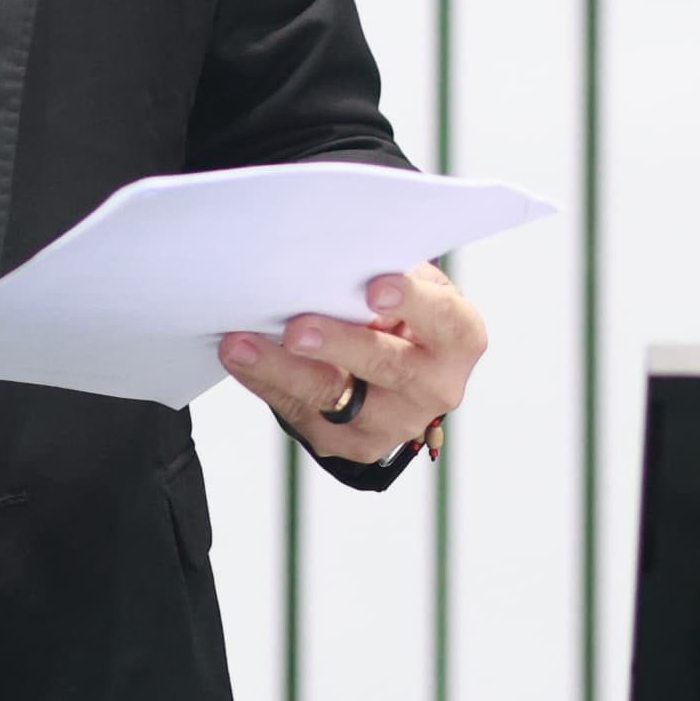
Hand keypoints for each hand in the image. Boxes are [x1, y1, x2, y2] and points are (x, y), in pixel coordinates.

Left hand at [220, 264, 488, 466]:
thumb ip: (387, 271)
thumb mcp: (413, 286)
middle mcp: (434, 387)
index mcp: (458, 339)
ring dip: (282, 369)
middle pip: (386, 366)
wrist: (400, 372)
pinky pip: (301, 413)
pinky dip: (266, 382)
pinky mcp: (351, 444)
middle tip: (296, 328)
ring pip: (334, 396)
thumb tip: (332, 256)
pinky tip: (241, 358)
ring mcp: (393, 423)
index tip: (375, 288)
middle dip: (338, 344)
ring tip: (242, 345)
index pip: (443, 319)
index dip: (412, 303)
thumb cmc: (404, 314)